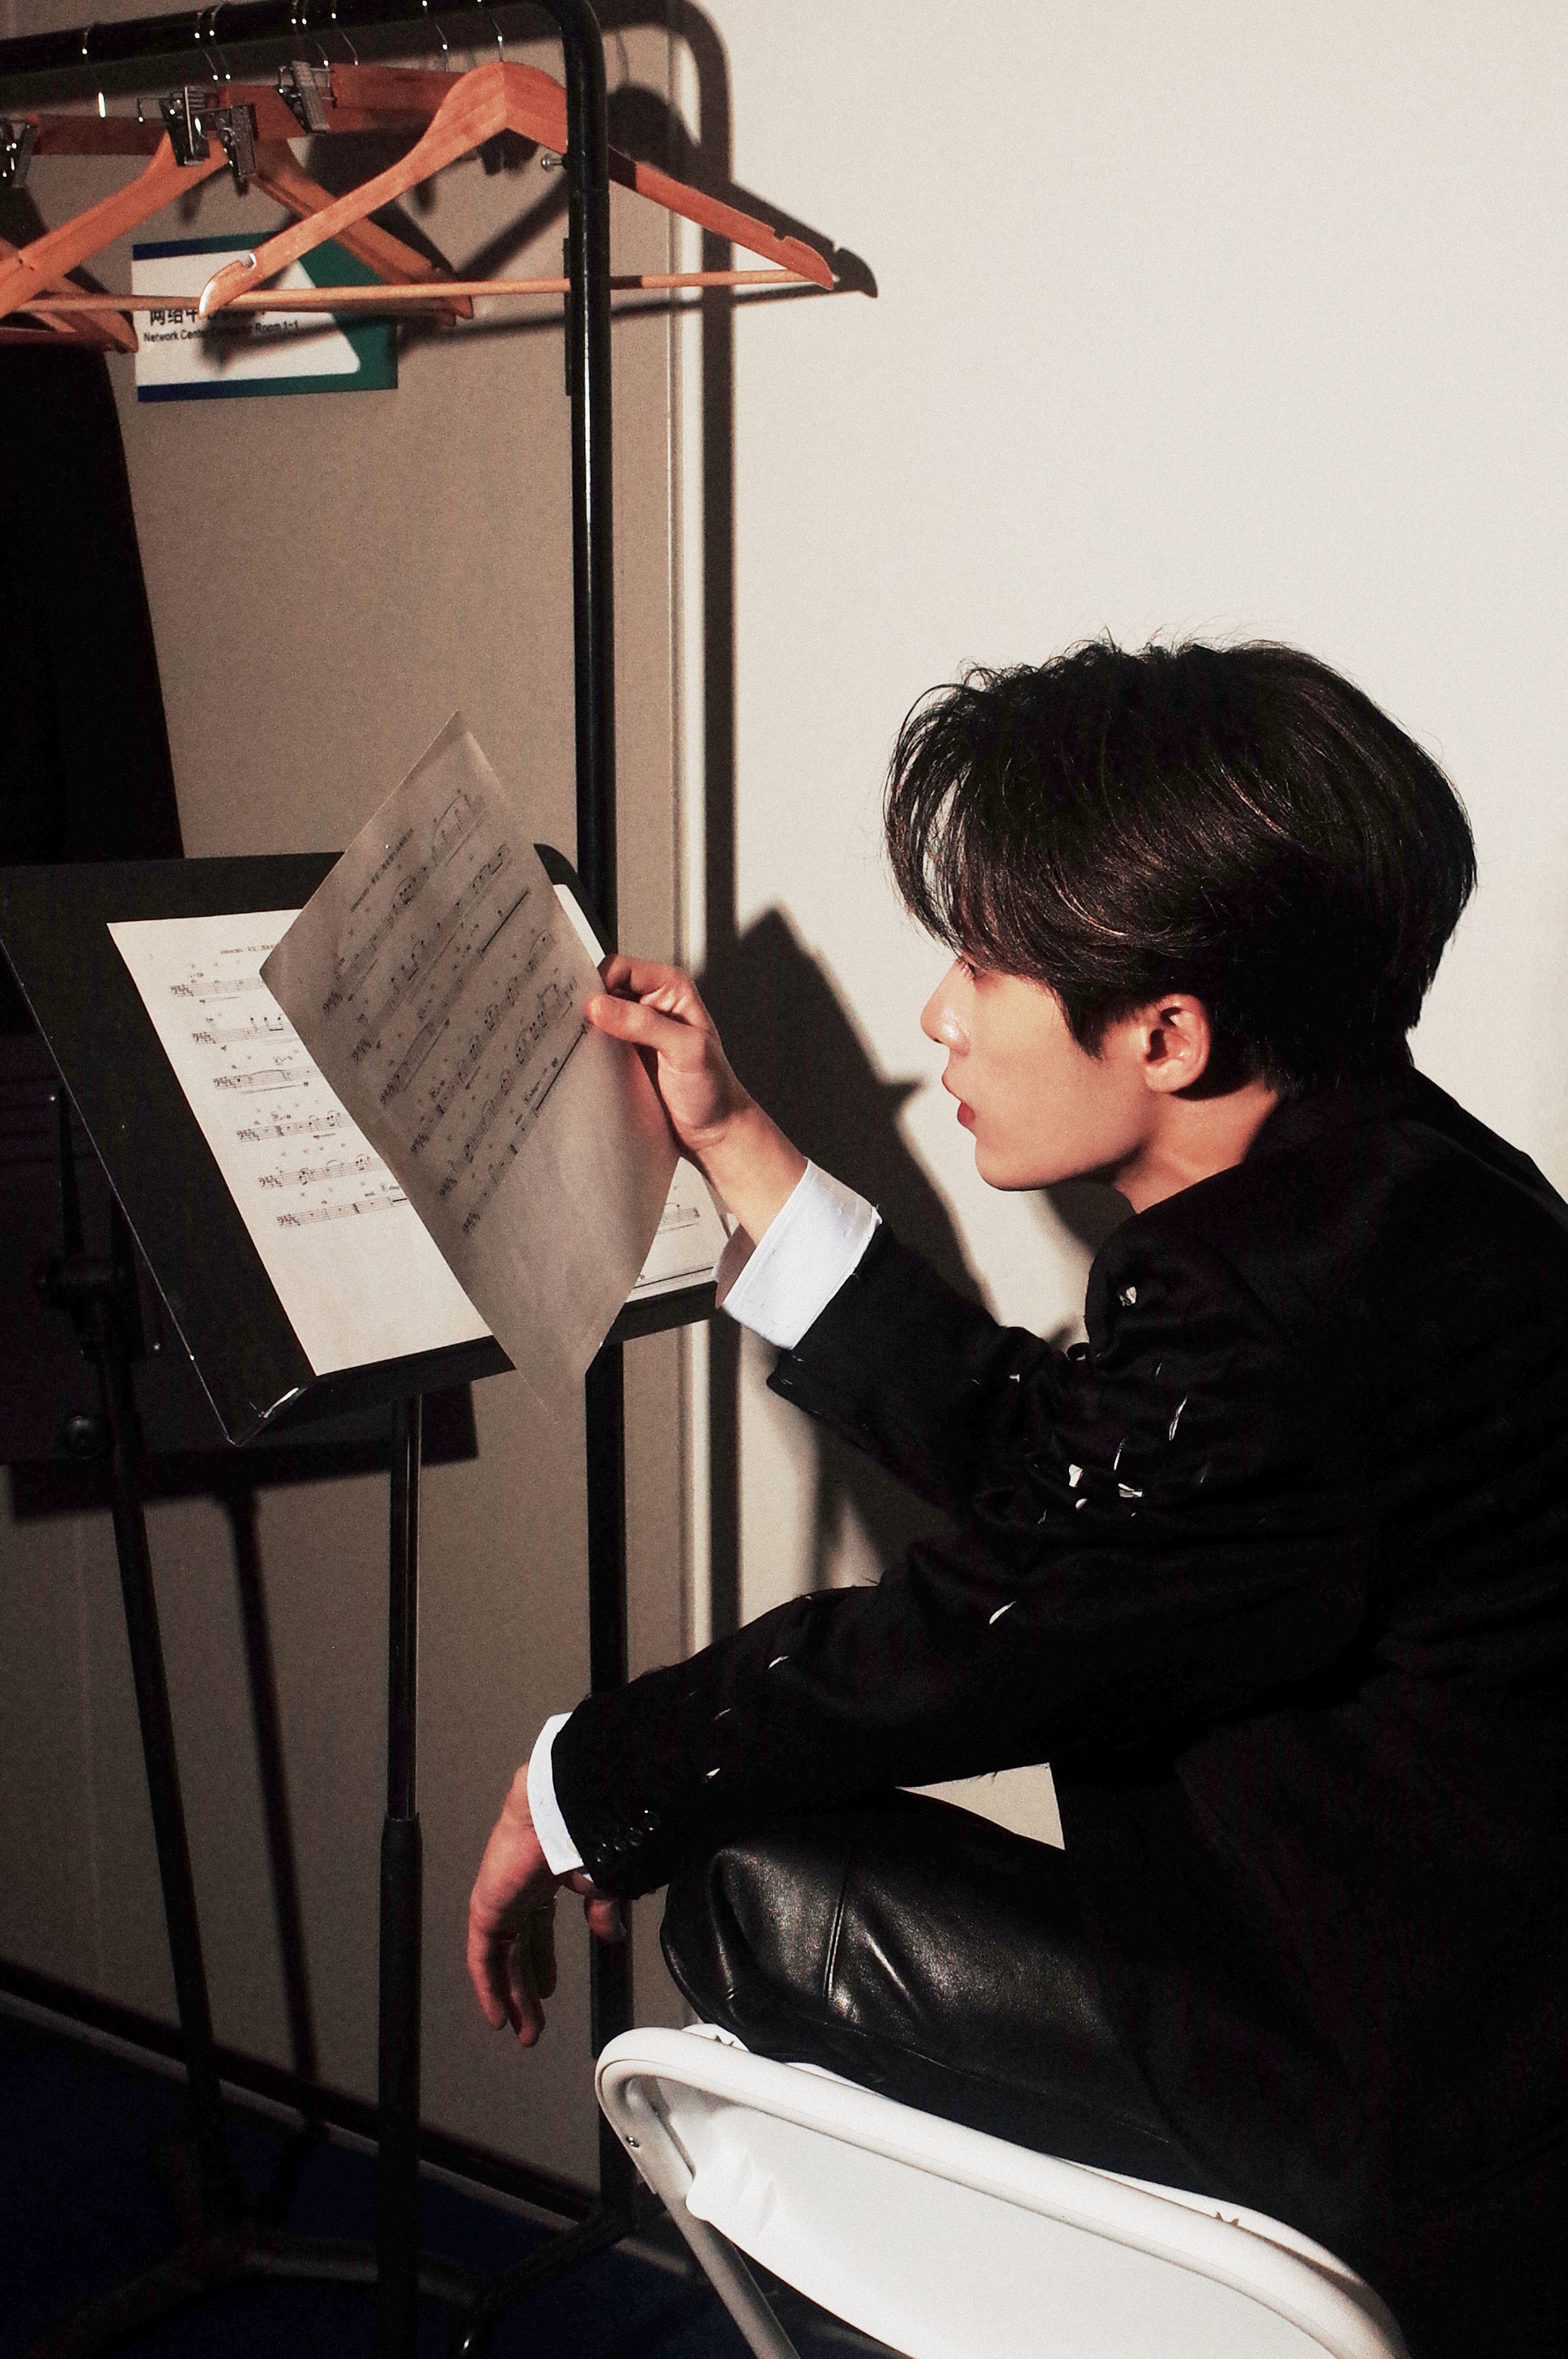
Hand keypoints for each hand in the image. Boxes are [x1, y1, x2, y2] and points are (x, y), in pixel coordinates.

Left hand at [467, 1767, 621, 2044]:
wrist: (559, 1811)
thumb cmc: (585, 1834)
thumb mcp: (602, 1881)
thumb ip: (602, 1911)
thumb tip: (612, 1934)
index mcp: (545, 1878)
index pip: (539, 1928)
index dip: (544, 1961)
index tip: (550, 1988)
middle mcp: (519, 1891)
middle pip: (520, 1950)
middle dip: (526, 1988)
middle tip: (534, 2022)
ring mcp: (500, 1900)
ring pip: (503, 1959)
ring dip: (513, 1997)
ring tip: (524, 2031)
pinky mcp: (486, 1909)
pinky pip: (482, 1958)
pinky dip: (488, 1988)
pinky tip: (497, 2016)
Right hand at [586, 957, 805, 1240]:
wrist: (713, 1130)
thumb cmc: (713, 1089)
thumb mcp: (686, 1050)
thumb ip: (644, 1024)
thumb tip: (599, 1005)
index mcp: (670, 987)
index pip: (619, 968)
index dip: (597, 983)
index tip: (585, 1009)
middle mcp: (651, 1002)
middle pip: (602, 988)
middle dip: (585, 1004)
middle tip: (572, 1027)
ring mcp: (635, 1028)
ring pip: (595, 1015)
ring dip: (583, 1028)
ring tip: (576, 1046)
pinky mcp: (624, 1053)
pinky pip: (595, 1041)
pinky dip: (586, 1048)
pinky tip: (583, 1060)